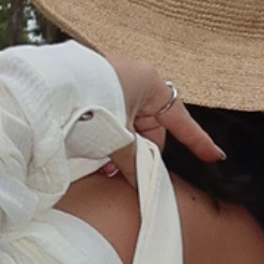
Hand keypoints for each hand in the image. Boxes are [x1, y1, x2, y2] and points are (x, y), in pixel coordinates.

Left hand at [102, 55, 224, 183]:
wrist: (49, 87)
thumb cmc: (92, 106)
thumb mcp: (119, 138)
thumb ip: (136, 161)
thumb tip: (144, 185)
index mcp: (150, 83)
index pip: (181, 120)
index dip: (197, 142)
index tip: (214, 156)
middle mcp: (135, 77)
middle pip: (151, 125)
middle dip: (141, 151)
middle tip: (126, 172)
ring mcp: (114, 79)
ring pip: (129, 123)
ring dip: (120, 146)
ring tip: (104, 164)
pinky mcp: (93, 85)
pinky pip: (111, 116)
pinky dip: (107, 135)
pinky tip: (95, 151)